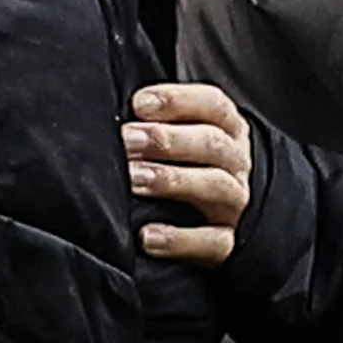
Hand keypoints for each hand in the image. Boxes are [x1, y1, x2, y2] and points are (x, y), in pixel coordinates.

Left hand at [126, 81, 252, 265]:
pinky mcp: (225, 240)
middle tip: (128, 140)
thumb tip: (108, 114)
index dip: (177, 100)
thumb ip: (152, 120)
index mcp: (225, 128)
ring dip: (171, 181)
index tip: (138, 104)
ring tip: (133, 180)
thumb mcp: (178, 131)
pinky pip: (212, 242)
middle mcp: (234, 162)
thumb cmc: (184, 160)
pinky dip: (180, 240)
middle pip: (211, 144)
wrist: (222, 211)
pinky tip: (147, 236)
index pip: (212, 105)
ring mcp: (233, 202)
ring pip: (215, 187)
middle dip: (167, 140)